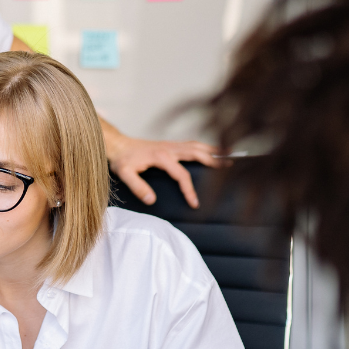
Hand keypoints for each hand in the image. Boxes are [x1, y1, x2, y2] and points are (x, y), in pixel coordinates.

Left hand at [105, 132, 225, 208]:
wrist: (118, 145)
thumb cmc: (122, 159)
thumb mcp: (124, 174)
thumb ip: (137, 187)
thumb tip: (152, 200)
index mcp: (161, 156)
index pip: (181, 175)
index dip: (189, 190)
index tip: (195, 203)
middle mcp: (170, 148)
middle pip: (197, 154)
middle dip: (214, 161)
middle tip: (230, 168)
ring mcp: (171, 145)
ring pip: (197, 146)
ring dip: (214, 150)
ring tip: (230, 155)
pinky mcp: (171, 145)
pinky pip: (192, 144)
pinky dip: (205, 147)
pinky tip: (213, 151)